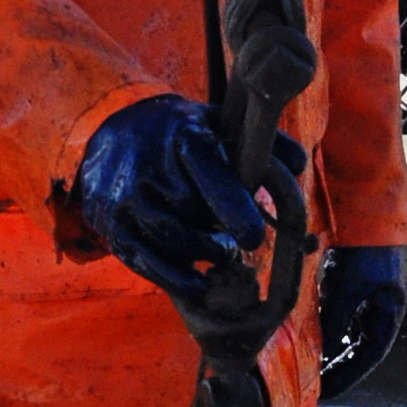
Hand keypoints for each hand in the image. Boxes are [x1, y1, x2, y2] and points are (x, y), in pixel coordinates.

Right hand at [71, 97, 265, 295]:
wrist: (110, 136)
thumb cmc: (177, 135)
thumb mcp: (215, 122)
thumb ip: (259, 142)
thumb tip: (296, 165)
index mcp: (181, 136)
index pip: (209, 173)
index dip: (233, 207)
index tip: (254, 238)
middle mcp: (148, 165)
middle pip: (192, 213)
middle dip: (219, 232)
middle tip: (240, 240)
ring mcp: (125, 198)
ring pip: (171, 239)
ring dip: (202, 253)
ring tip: (220, 251)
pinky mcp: (113, 226)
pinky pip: (145, 260)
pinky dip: (174, 278)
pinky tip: (198, 284)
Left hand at [319, 244, 406, 391]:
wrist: (365, 213)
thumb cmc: (362, 253)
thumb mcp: (346, 291)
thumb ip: (334, 322)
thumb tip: (321, 353)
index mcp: (389, 313)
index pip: (369, 356)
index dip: (349, 376)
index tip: (329, 392)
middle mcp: (382, 309)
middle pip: (361, 349)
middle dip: (340, 367)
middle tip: (318, 386)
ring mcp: (370, 298)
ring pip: (351, 334)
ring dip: (334, 350)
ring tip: (314, 366)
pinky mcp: (356, 286)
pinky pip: (343, 317)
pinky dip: (330, 329)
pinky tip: (316, 338)